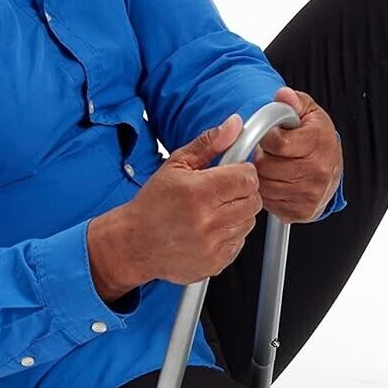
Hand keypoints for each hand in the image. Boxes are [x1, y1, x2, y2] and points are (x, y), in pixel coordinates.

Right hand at [87, 114, 262, 295]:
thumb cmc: (152, 204)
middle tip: (223, 191)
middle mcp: (207, 221)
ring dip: (237, 213)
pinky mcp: (215, 262)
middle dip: (242, 192)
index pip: (248, 178)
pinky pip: (240, 242)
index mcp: (198, 192)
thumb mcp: (176, 165)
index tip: (233, 173)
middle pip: (253, 200)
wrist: (134, 244)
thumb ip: (209, 143)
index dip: (244, 172)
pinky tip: (210, 229)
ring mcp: (212, 245)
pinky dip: (230, 234)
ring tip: (214, 210)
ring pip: (249, 222)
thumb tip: (235, 125)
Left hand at [255, 87, 342, 224]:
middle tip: (267, 152)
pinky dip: (267, 192)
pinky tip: (276, 180)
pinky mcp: (302, 211)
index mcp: (319, 142)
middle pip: (267, 166)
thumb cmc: (316, 137)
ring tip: (272, 164)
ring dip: (261, 175)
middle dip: (261, 157)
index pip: (278, 143)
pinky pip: (269, 202)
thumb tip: (283, 96)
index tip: (270, 136)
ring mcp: (311, 194)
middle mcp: (318, 171)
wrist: (332, 166)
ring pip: (265, 185)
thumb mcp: (307, 111)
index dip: (267, 138)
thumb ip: (292, 101)